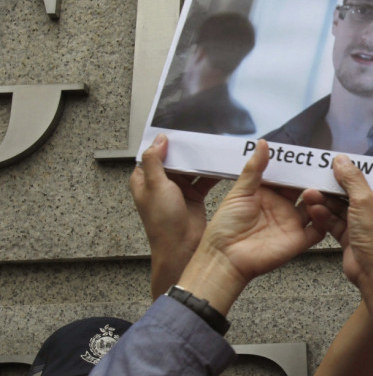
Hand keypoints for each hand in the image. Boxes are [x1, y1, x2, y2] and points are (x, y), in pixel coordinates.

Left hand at [129, 134, 219, 298]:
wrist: (181, 249)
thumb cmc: (162, 224)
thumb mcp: (155, 186)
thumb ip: (155, 161)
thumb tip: (159, 140)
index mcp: (145, 179)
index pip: (153, 153)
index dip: (163, 142)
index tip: (177, 129)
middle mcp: (161, 184)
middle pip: (175, 158)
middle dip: (186, 149)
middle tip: (200, 135)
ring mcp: (178, 190)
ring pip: (190, 168)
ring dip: (200, 161)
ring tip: (212, 149)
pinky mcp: (194, 196)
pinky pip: (204, 179)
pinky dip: (212, 173)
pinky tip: (220, 166)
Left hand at [178, 139, 324, 314]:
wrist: (225, 258)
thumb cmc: (226, 227)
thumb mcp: (239, 192)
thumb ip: (254, 169)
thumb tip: (263, 143)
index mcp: (268, 194)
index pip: (288, 176)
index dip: (297, 166)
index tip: (307, 155)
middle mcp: (282, 207)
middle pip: (304, 189)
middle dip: (313, 179)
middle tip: (323, 167)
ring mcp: (292, 224)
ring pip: (315, 207)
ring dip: (320, 197)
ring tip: (317, 189)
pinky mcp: (299, 240)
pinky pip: (318, 229)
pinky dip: (324, 219)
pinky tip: (320, 209)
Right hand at [303, 155, 372, 287]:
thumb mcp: (365, 201)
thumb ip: (352, 179)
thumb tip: (341, 160)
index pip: (368, 179)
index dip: (350, 171)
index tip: (333, 163)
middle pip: (350, 193)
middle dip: (332, 187)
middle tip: (315, 178)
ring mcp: (362, 225)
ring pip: (340, 208)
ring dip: (324, 201)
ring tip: (308, 194)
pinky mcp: (350, 238)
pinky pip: (335, 222)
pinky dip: (324, 216)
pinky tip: (313, 209)